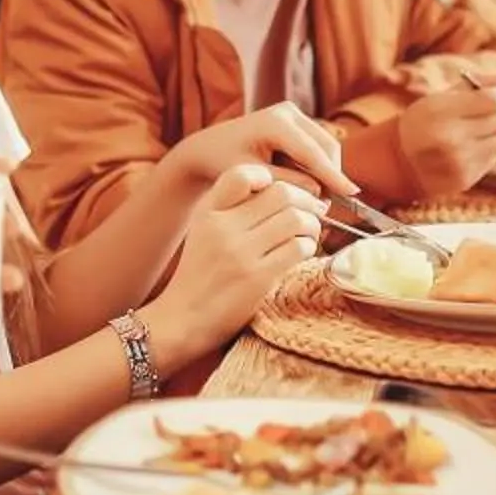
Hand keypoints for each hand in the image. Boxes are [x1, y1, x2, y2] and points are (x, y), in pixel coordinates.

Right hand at [145, 163, 325, 362]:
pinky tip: (303, 252)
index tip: (281, 190)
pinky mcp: (257, 277)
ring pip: (295, 218)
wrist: (181, 320)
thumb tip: (280, 192)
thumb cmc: (199, 277)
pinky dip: (309, 247)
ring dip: (312, 224)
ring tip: (310, 233)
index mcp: (208, 212)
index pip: (242, 174)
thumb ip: (231, 210)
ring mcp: (240, 252)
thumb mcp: (203, 233)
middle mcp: (223, 227)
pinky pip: (298, 248)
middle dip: (305, 199)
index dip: (269, 177)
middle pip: (280, 193)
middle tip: (314, 209)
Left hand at [171, 101, 346, 203]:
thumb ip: (286, 184)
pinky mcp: (296, 122)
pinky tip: (301, 184)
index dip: (333, 175)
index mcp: (275, 122)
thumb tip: (319, 191)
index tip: (351, 194)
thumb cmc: (223, 164)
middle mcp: (288, 111)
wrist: (207, 148)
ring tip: (308, 197)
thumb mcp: (252, 178)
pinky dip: (315, 167)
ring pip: (326, 147)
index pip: (313, 153)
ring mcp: (293, 114)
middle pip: (326, 146)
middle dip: (330, 176)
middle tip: (323, 206)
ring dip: (323, 173)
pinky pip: (317, 147)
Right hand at [390, 80, 495, 200]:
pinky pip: (495, 157)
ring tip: (481, 130)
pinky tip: (471, 147)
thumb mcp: (440, 97)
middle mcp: (449, 139)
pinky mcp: (465, 179)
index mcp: (440, 112)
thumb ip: (474, 85)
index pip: (492, 100)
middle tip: (490, 111)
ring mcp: (458, 162)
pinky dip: (489, 149)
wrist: (398, 160)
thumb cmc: (424, 122)